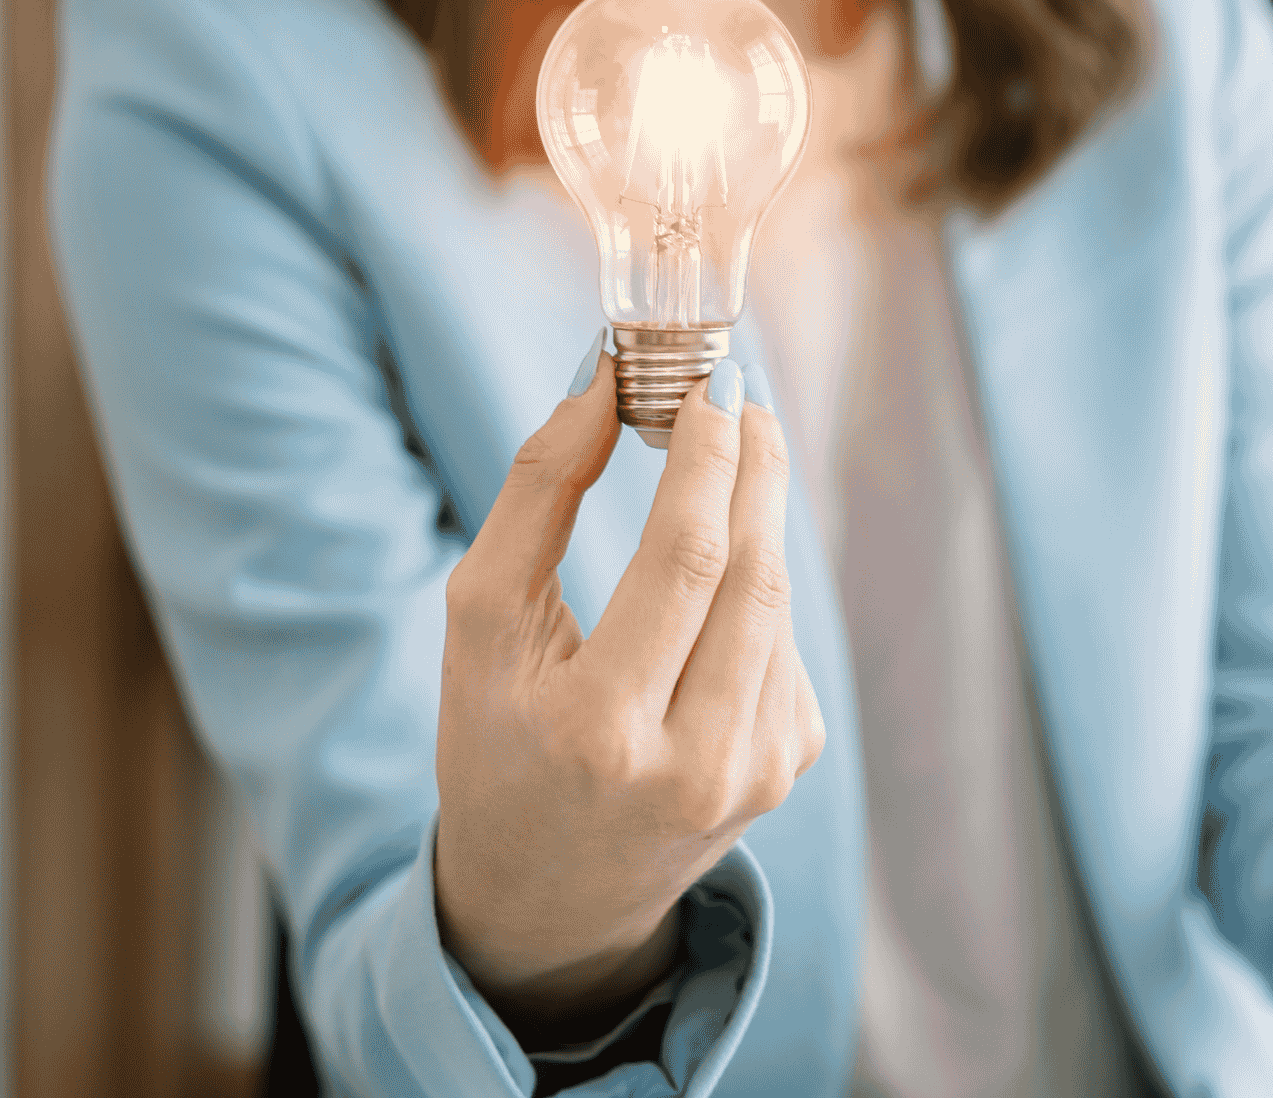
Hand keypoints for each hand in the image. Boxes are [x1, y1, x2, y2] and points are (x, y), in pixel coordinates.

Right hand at [433, 346, 823, 1043]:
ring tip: (734, 450)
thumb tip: (602, 382)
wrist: (551, 894)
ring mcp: (755, 772)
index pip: (686, 563)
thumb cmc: (499, 742)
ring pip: (778, 605)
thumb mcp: (482, 629)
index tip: (711, 383)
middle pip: (753, 576)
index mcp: (601, 731)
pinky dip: (754, 591)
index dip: (709, 460)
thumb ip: (536, 496)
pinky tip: (715, 581)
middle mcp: (694, 762)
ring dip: (762, 516)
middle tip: (738, 393)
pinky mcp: (787, 768)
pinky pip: (784, 646)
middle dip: (753, 468)